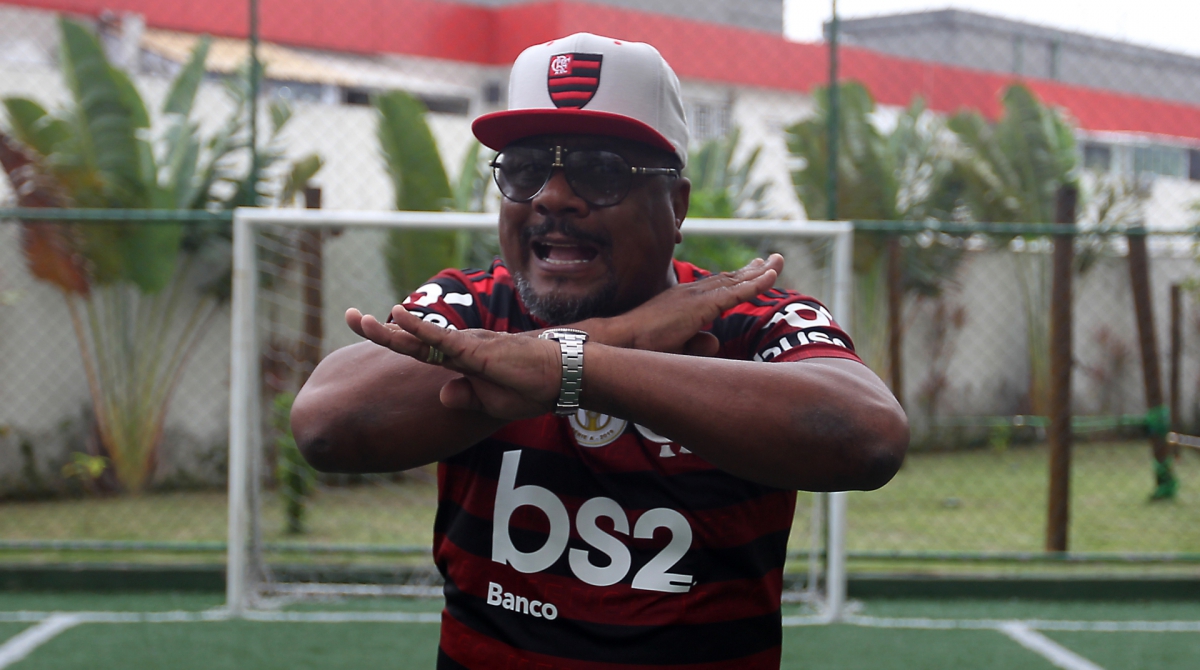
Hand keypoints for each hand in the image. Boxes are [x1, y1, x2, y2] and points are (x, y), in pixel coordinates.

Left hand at [348, 306, 559, 420]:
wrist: (561, 378)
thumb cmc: (533, 388)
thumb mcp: (492, 403)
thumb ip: (466, 397)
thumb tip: (442, 395)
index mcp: (461, 361)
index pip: (419, 349)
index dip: (393, 340)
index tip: (369, 331)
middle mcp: (460, 348)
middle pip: (412, 338)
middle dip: (379, 330)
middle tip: (349, 316)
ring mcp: (467, 347)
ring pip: (422, 337)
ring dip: (391, 329)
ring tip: (362, 320)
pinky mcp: (477, 350)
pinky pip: (443, 339)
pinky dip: (420, 329)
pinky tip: (400, 319)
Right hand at [602, 254, 782, 355]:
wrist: (621, 341)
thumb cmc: (642, 347)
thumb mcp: (676, 346)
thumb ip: (697, 343)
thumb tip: (715, 342)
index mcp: (685, 300)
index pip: (718, 286)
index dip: (739, 278)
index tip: (756, 269)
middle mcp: (692, 293)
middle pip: (729, 279)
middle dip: (754, 270)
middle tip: (773, 260)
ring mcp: (696, 297)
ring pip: (735, 282)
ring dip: (760, 272)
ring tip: (777, 262)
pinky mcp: (700, 306)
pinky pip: (734, 293)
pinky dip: (755, 284)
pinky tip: (771, 277)